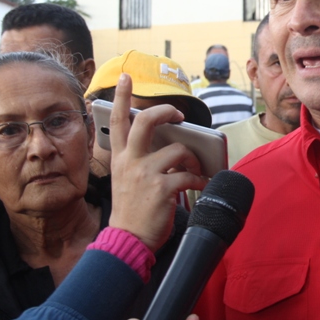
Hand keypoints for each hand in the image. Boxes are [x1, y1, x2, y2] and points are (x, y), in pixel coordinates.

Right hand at [107, 73, 206, 251]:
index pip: (118, 121)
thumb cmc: (132, 212)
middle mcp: (130, 162)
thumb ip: (141, 162)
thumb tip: (170, 148)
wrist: (127, 242)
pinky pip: (190, 175)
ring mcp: (145, 174)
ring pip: (178, 149)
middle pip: (147, 121)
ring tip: (196, 169)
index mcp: (120, 159)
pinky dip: (200, 180)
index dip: (121, 97)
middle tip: (179, 115)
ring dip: (193, 159)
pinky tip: (200, 186)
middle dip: (166, 111)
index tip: (126, 77)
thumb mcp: (127, 181)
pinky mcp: (161, 188)